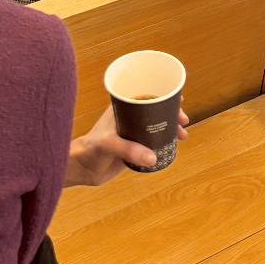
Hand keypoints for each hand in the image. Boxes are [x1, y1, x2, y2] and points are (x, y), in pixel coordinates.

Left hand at [65, 103, 189, 186]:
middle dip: (171, 113)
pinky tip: (171, 146)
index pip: (146, 95)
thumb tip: (152, 157)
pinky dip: (163, 142)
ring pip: (156, 126)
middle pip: (155, 110)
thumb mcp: (108, 145)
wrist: (80, 169)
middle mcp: (129, 118)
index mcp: (123, 108)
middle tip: (183, 121)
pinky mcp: (133, 148)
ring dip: (170, 128)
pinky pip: (152, 142)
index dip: (164, 96)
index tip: (179, 100)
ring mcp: (132, 133)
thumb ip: (129, 150)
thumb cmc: (88, 149)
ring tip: (182, 135)